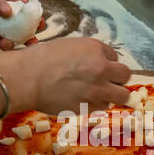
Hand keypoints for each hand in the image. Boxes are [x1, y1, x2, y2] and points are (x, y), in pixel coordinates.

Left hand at [0, 0, 35, 49]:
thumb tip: (9, 13)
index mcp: (0, 0)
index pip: (21, 9)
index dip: (33, 16)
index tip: (42, 22)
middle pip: (17, 28)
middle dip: (27, 35)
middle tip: (34, 42)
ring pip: (5, 38)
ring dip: (12, 43)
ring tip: (11, 43)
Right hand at [9, 38, 130, 114]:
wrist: (27, 79)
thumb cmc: (40, 58)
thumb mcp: (68, 46)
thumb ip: (87, 54)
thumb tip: (95, 63)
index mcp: (95, 49)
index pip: (115, 57)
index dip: (107, 63)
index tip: (97, 68)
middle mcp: (102, 69)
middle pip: (126, 76)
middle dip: (118, 79)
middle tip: (107, 82)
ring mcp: (97, 90)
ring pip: (121, 96)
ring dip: (111, 95)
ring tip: (97, 95)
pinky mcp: (90, 107)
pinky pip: (102, 108)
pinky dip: (96, 106)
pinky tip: (83, 101)